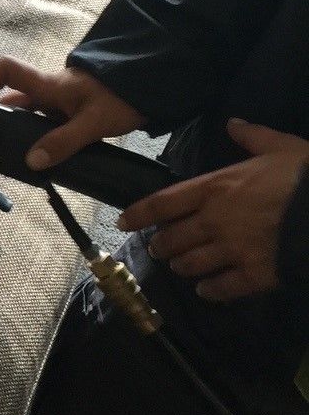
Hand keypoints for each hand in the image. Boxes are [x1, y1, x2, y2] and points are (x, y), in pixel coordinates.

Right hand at [0, 58, 144, 169]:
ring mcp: (61, 101)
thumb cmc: (122, 96)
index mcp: (49, 85)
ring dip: (19, 129)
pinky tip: (41, 154)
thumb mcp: (94, 122)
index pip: (8, 71)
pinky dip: (38, 135)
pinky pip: (45, 122)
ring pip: (29, 113)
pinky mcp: (72, 111)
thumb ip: (63, 141)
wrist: (153, 85)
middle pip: (12, 97)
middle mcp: (50, 90)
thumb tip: (31, 161)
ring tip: (11, 154)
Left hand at [117, 119, 308, 301]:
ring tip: (180, 267)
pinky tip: (206, 291)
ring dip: (181, 266)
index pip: (164, 203)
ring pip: (191, 265)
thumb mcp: (281, 146)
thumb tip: (233, 123)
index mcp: (216, 188)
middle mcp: (216, 221)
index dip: (139, 214)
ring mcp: (233, 251)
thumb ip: (252, 137)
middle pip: (172, 239)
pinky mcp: (254, 275)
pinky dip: (210, 291)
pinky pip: (222, 288)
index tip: (123, 222)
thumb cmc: (305, 175)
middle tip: (158, 248)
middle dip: (161, 245)